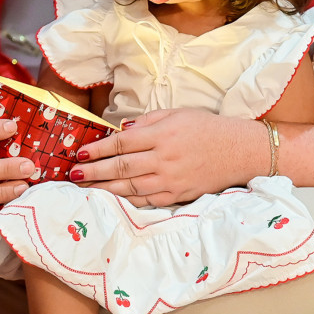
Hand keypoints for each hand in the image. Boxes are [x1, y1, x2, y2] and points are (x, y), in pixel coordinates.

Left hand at [70, 109, 261, 206]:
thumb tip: (121, 130)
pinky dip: (126, 200)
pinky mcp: (178, 195)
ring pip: (129, 187)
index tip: (79, 153)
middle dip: (93, 172)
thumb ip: (147, 121)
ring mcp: (171, 180)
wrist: (240, 151)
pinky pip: (147, 200)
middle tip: (73, 175)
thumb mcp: (177, 114)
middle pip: (120, 168)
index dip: (97, 149)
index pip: (121, 143)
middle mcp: (163, 159)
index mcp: (162, 135)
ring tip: (85, 189)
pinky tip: (111, 199)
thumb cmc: (207, 128)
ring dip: (104, 189)